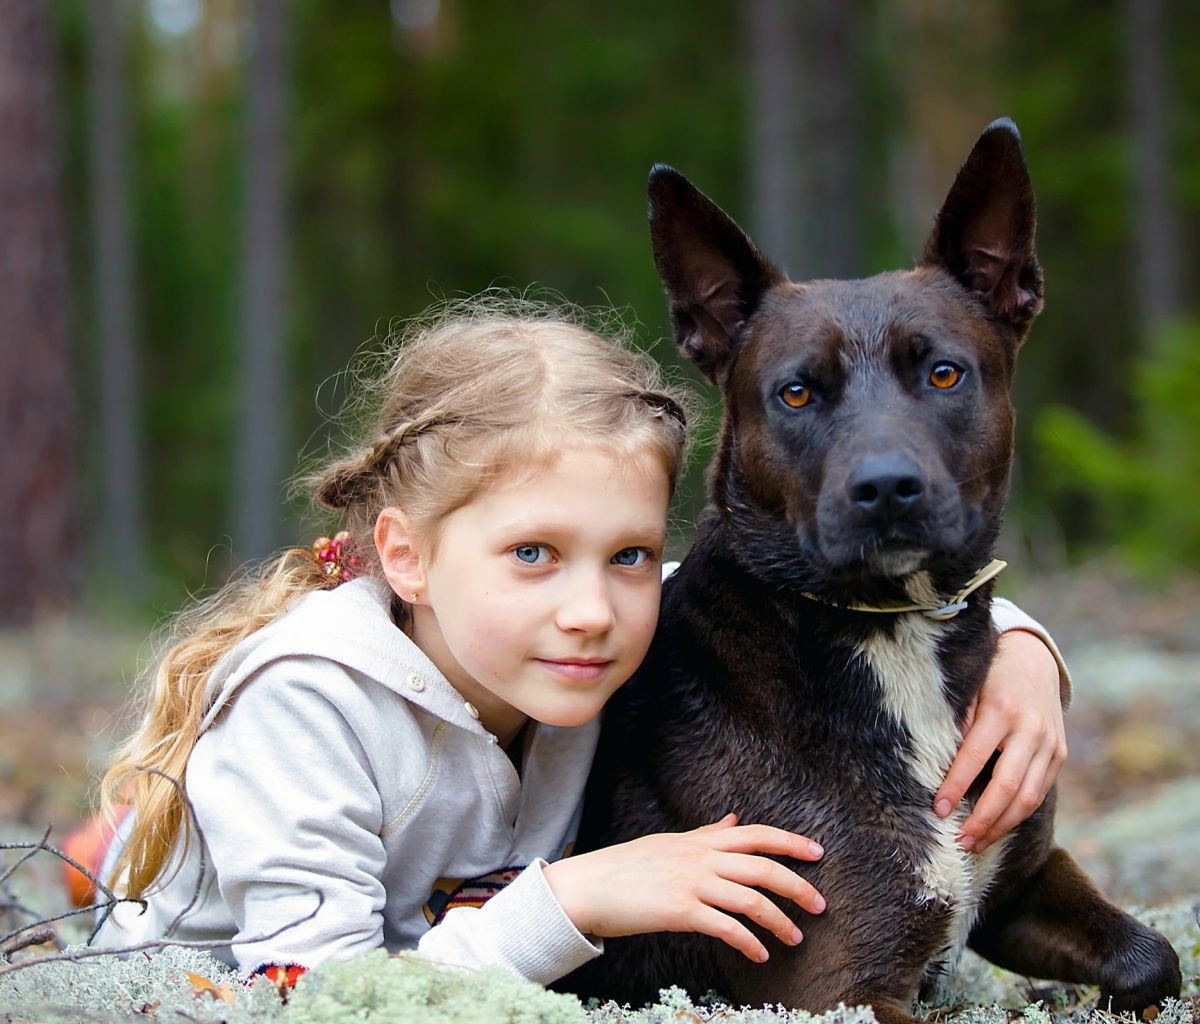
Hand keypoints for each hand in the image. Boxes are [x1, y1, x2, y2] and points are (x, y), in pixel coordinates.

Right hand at [543, 813, 824, 962]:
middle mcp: (700, 857)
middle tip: (820, 905)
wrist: (588, 886)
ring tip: (794, 939)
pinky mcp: (680, 911)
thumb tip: (734, 820)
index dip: (790, 842)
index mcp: (700, 840)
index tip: (818, 853)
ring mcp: (691, 883)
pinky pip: (726, 927)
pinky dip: (749, 942)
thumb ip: (706, 834)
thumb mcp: (670, 842)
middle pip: (763, 867)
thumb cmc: (627, 867)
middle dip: (797, 886)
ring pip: (751, 899)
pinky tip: (759, 954)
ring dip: (779, 922)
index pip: (756, 835)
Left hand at [935, 628, 1066, 852]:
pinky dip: (1019, 814)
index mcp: (1002, 710)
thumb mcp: (970, 687)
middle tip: (959, 842)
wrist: (1035, 660)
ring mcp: (1050, 744)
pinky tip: (998, 827)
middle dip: (983, 819)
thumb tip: (940, 760)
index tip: (938, 810)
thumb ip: (958, 720)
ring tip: (976, 844)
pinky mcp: (1059, 755)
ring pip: (1028, 797)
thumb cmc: (990, 675)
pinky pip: (1040, 792)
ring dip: (1002, 826)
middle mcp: (1030, 729)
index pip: (975, 757)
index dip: (956, 786)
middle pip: (1008, 786)